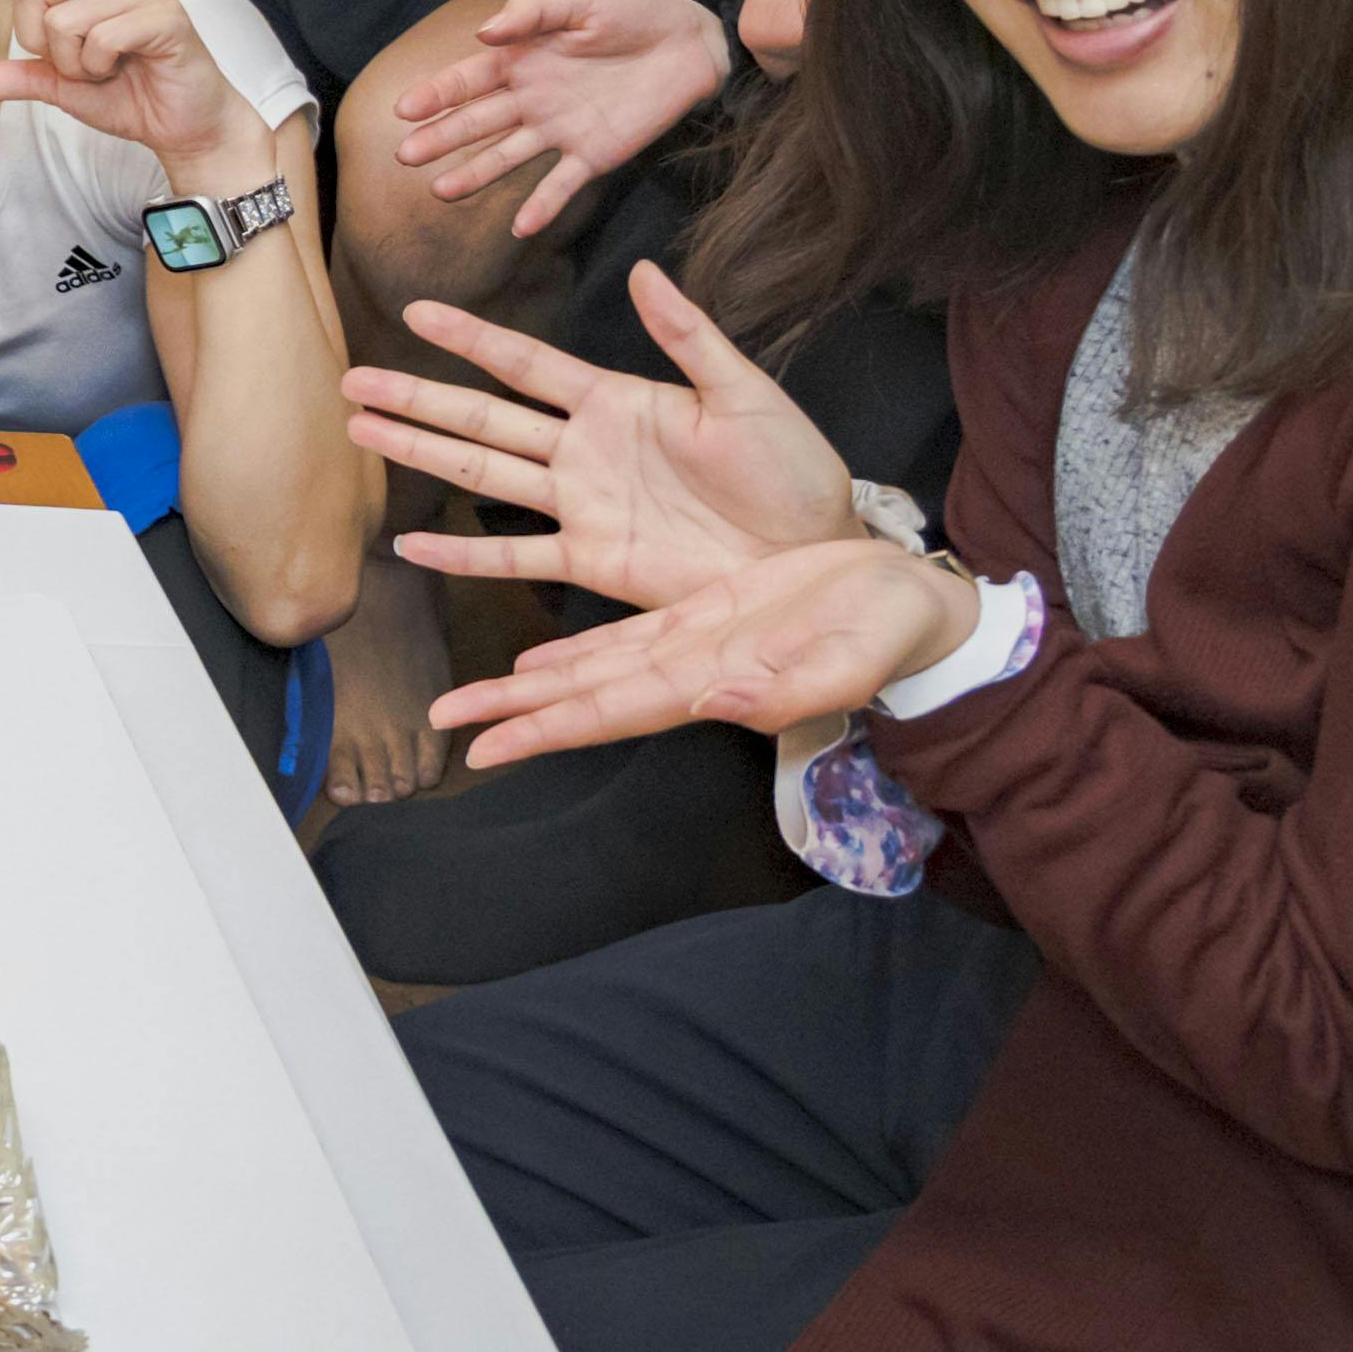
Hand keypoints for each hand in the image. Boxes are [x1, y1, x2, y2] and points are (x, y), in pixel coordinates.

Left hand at [0, 0, 257, 177]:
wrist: (181, 125)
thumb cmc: (124, 94)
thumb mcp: (53, 86)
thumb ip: (3, 79)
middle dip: (43, 46)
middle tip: (84, 64)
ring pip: (63, 22)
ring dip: (77, 64)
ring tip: (113, 67)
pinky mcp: (163, 12)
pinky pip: (100, 38)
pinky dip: (102, 68)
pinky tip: (132, 67)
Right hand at [344, 266, 861, 615]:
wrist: (817, 552)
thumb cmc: (795, 470)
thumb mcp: (745, 394)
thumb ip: (688, 337)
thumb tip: (643, 271)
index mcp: (616, 401)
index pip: (525, 362)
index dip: (470, 337)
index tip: (415, 311)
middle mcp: (584, 450)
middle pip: (482, 417)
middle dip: (417, 396)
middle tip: (354, 380)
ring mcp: (582, 506)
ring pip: (481, 475)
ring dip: (422, 453)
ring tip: (363, 432)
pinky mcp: (593, 562)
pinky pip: (514, 556)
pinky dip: (461, 555)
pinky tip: (411, 544)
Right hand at [389, 0, 725, 236]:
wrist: (690, 40)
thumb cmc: (631, 9)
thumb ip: (532, 11)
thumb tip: (482, 34)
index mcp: (521, 58)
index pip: (467, 80)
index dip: (435, 94)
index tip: (404, 110)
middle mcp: (531, 98)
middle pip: (476, 122)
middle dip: (440, 138)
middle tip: (406, 156)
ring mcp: (560, 130)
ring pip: (507, 157)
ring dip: (474, 174)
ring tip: (440, 192)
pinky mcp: (594, 154)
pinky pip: (563, 184)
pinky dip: (543, 206)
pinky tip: (521, 228)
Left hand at [428, 536, 974, 772]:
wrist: (909, 604)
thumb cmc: (886, 634)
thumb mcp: (846, 661)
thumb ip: (783, 691)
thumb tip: (714, 704)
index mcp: (708, 685)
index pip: (607, 712)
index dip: (543, 729)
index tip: (483, 748)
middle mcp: (684, 672)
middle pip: (579, 696)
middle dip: (511, 711)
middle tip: (443, 721)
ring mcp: (687, 646)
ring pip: (589, 670)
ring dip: (527, 685)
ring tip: (470, 696)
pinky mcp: (699, 616)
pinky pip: (619, 638)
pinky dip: (572, 651)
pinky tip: (537, 659)